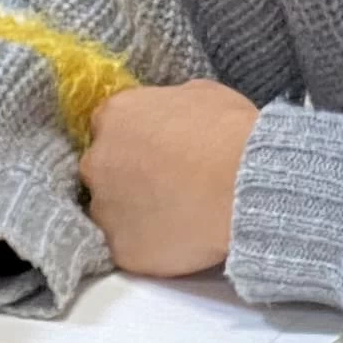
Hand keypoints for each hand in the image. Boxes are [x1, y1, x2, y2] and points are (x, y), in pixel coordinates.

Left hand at [80, 80, 259, 278]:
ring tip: (177, 216)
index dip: (135, 141)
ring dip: (136, 214)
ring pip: (113, 212)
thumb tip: (170, 116)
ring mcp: (105, 209)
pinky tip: (178, 241)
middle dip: (129, 178)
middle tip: (168, 185)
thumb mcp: (202, 94)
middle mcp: (97, 162)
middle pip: (104, 170)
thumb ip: (170, 104)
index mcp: (114, 116)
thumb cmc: (229, 134)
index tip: (157, 152)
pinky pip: (129, 247)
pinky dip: (149, 246)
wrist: (245, 188)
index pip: (110, 127)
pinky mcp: (120, 248)